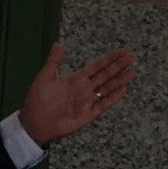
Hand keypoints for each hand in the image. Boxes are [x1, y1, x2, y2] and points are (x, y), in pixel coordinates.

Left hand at [18, 43, 137, 149]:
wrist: (34, 124)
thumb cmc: (37, 101)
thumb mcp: (44, 78)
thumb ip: (53, 62)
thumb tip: (58, 44)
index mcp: (75, 79)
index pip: (97, 66)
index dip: (109, 59)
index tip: (122, 51)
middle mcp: (84, 89)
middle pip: (105, 75)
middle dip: (119, 66)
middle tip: (132, 57)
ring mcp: (86, 102)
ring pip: (107, 89)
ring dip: (119, 81)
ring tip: (133, 72)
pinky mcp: (87, 115)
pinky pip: (102, 106)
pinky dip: (112, 99)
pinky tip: (122, 91)